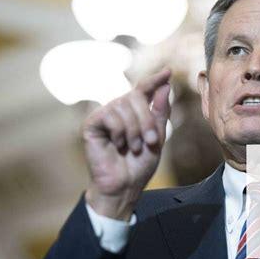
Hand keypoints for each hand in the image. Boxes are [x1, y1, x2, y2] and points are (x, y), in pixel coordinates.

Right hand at [83, 69, 170, 220]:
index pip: (143, 89)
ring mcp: (104, 115)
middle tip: (151, 141)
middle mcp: (118, 109)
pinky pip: (109, 115)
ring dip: (134, 130)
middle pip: (135, 97)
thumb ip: (160, 111)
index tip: (168, 72)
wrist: (124, 186)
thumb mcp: (157, 137)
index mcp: (134, 112)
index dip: (154, 80)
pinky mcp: (92, 124)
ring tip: (134, 148)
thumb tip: (165, 85)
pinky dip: (120, 132)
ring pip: (123, 106)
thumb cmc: (139, 165)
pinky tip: (118, 145)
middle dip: (147, 120)